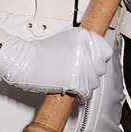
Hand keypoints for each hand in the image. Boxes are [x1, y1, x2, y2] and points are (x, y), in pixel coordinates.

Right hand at [0, 25, 114, 98]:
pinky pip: (86, 92)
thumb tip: (93, 56)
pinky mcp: (74, 80)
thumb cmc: (40, 52)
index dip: (99, 60)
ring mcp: (80, 65)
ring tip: (76, 82)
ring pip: (94, 81)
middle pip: (100, 68)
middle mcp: (84, 49)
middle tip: (81, 74)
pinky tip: (75, 91)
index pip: (106, 51)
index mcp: (83, 36)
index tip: (94, 63)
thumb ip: (82, 46)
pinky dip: (81, 95)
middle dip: (92, 73)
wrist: (25, 61)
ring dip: (86, 85)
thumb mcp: (65, 39)